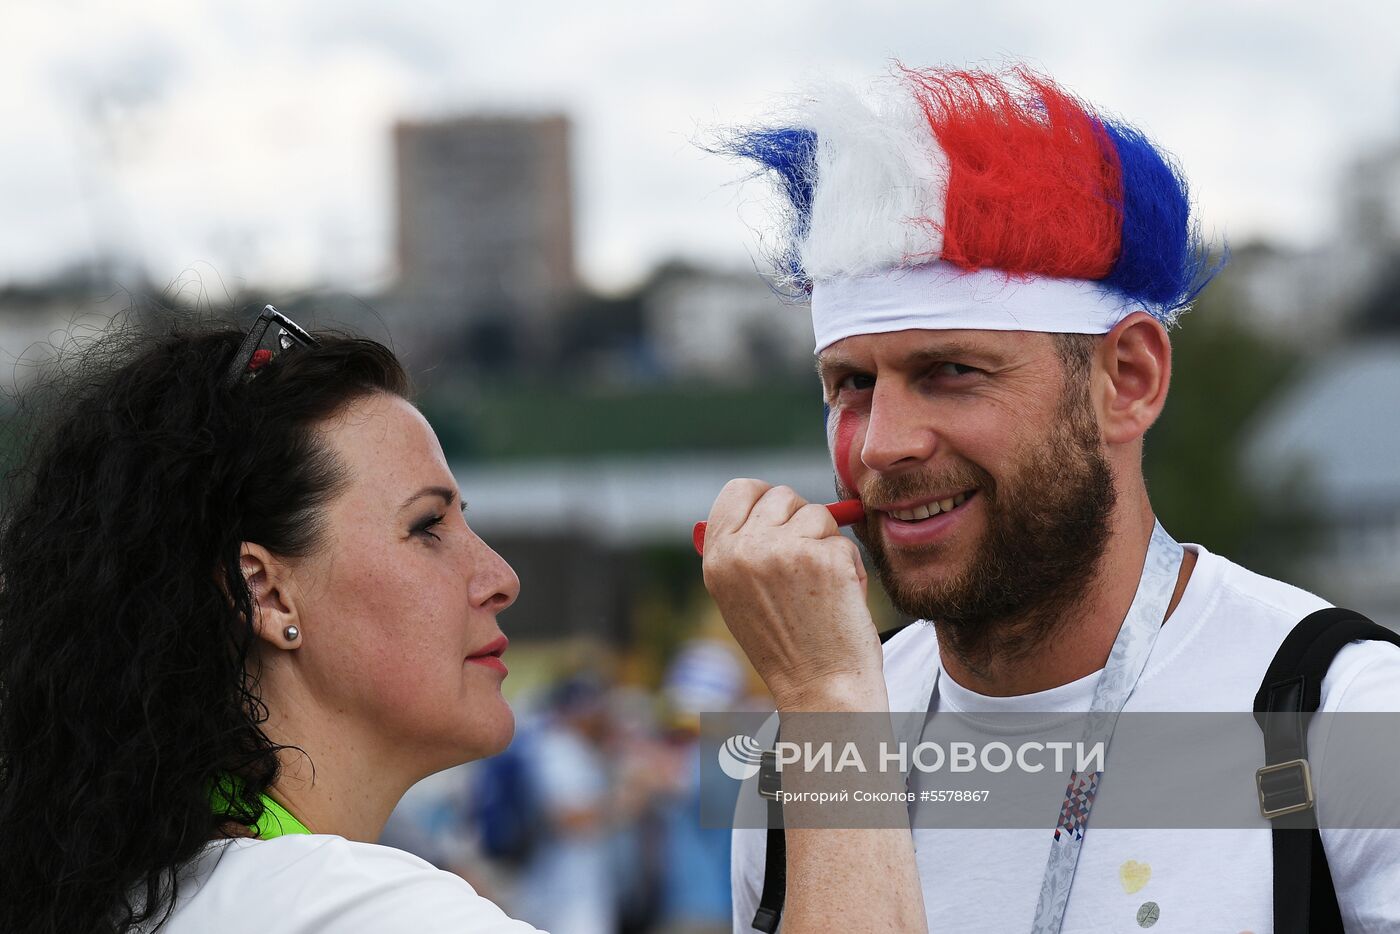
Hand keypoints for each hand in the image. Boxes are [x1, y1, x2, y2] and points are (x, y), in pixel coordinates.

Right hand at [701, 479, 885, 711]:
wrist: (820, 688)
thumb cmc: (786, 647)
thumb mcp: (740, 598)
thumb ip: (743, 550)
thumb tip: (761, 503)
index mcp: (718, 559)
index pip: (738, 490)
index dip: (764, 496)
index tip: (781, 513)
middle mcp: (745, 551)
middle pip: (782, 496)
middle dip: (801, 520)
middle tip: (805, 563)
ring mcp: (785, 551)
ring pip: (818, 514)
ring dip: (826, 543)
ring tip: (821, 587)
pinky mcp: (824, 557)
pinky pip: (843, 540)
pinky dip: (848, 566)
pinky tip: (839, 599)